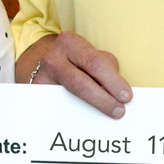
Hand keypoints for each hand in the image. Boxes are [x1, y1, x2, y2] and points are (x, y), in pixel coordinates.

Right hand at [18, 32, 132, 118]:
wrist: (44, 69)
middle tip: (119, 111)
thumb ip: (105, 68)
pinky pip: (58, 107)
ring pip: (68, 96)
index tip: (127, 97)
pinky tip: (88, 121)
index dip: (112, 81)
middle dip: (103, 99)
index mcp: (70, 42)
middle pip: (80, 82)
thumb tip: (119, 93)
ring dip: (90, 108)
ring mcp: (41, 77)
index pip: (95, 62)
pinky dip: (75, 114)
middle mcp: (53, 58)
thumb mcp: (90, 57)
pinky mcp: (36, 94)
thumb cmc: (76, 64)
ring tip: (107, 116)